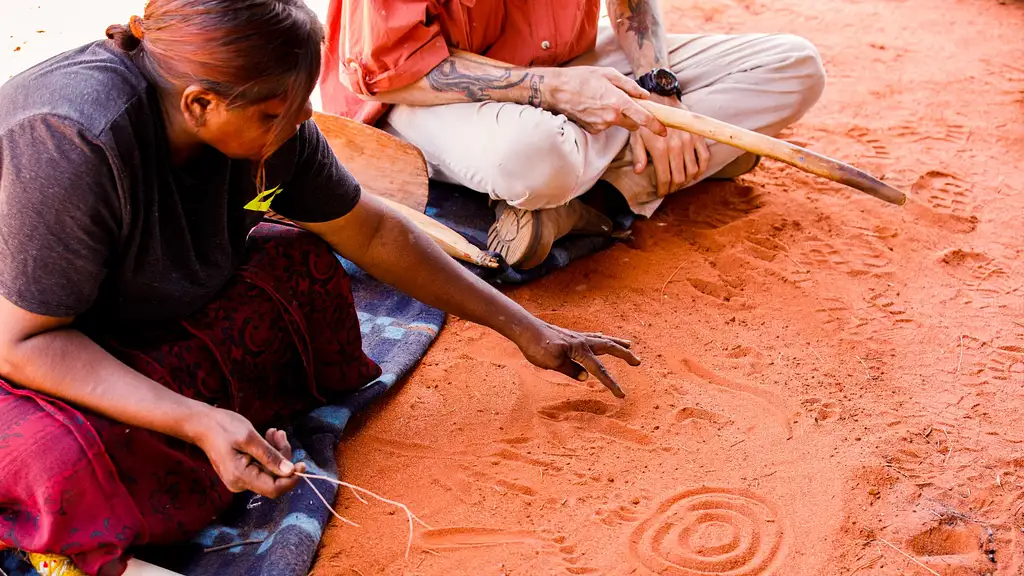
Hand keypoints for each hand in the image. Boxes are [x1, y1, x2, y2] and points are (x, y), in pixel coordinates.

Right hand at [190, 407, 306, 497]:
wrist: (203, 424)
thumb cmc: (223, 427)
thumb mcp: (250, 438)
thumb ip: (270, 456)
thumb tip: (290, 471)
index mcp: (240, 477)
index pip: (273, 489)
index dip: (291, 479)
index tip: (303, 464)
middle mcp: (240, 483)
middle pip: (273, 478)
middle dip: (283, 457)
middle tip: (280, 434)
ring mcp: (240, 479)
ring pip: (270, 470)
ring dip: (277, 451)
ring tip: (274, 432)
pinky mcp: (242, 471)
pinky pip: (263, 466)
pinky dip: (269, 452)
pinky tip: (268, 436)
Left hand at [516, 321, 640, 397]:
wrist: (524, 329)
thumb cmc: (537, 346)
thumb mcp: (553, 362)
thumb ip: (571, 370)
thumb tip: (586, 377)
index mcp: (580, 350)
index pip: (599, 370)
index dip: (611, 383)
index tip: (621, 395)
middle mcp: (582, 341)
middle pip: (609, 348)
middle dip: (625, 355)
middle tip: (638, 362)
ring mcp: (576, 337)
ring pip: (602, 339)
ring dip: (617, 343)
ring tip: (629, 344)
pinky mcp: (570, 336)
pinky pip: (591, 336)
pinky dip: (601, 338)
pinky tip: (602, 337)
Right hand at [541, 66, 667, 135]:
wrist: (557, 91)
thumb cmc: (582, 78)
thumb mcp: (609, 74)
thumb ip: (630, 86)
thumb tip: (644, 96)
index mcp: (618, 102)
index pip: (643, 118)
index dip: (656, 125)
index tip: (664, 131)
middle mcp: (611, 117)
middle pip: (633, 124)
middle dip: (634, 116)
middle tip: (626, 102)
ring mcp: (601, 125)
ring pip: (618, 123)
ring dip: (617, 115)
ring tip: (602, 100)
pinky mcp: (592, 130)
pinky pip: (605, 125)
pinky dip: (604, 118)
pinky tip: (594, 107)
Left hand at [630, 96, 710, 196]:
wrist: (662, 99)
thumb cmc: (646, 119)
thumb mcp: (636, 136)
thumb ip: (638, 155)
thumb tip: (639, 171)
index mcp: (659, 148)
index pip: (664, 178)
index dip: (663, 189)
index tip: (661, 192)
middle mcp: (676, 147)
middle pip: (679, 178)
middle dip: (673, 187)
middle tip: (669, 189)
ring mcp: (689, 142)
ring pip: (692, 171)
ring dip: (686, 180)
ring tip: (679, 181)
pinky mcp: (698, 137)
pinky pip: (704, 158)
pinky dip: (701, 168)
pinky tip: (694, 172)